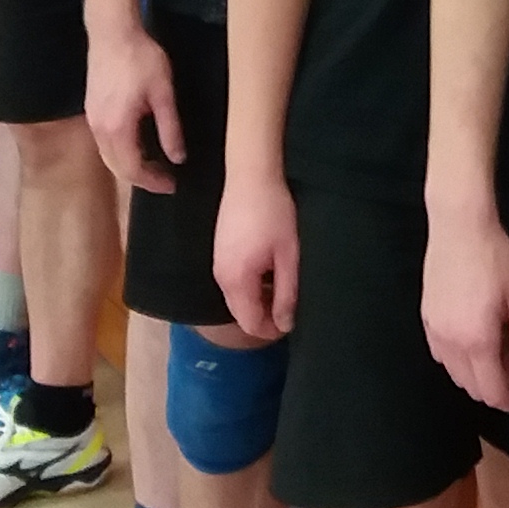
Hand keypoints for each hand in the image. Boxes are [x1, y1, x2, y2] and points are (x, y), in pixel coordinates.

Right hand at [85, 19, 182, 194]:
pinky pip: (104, 143)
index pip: (133, 169)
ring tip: (154, 167)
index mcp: (118, 128)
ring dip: (130, 166)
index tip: (172, 185)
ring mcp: (92, 119)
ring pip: (108, 157)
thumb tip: (178, 157)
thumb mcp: (163, 93)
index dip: (152, 182)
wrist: (112, 31)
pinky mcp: (91, 109)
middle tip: (166, 180)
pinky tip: (137, 146)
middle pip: (117, 168)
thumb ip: (170, 128)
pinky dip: (120, 152)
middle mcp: (100, 129)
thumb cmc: (140, 58)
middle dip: (141, 179)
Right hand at [215, 172, 299, 344]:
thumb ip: (286, 294)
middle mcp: (221, 276)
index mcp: (237, 280)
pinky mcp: (219, 252)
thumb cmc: (273, 213)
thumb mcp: (288, 255)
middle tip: (290, 306)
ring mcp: (217, 263)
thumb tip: (285, 324)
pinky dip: (250, 287)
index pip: (250, 323)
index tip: (291, 323)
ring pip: (236, 298)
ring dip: (258, 301)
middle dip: (264, 317)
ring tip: (282, 287)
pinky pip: (233, 282)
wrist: (250, 176)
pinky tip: (268, 271)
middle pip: (240, 313)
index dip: (271, 331)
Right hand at [421, 205, 508, 411]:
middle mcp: (450, 344)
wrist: (459, 226)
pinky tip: (474, 338)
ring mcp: (433, 332)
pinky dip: (460, 361)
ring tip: (499, 349)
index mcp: (477, 341)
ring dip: (478, 375)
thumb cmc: (496, 259)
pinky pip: (441, 355)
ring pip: (455, 374)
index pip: (492, 393)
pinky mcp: (425, 319)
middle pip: (472, 388)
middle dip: (498, 388)